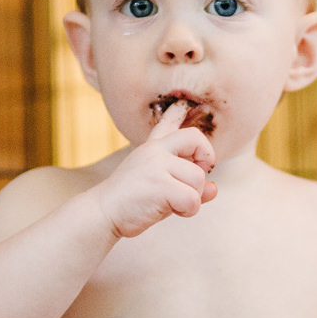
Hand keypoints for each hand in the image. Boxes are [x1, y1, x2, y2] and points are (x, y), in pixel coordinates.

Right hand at [93, 102, 217, 238]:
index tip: (182, 104)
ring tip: (174, 204)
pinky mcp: (159, 185)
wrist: (102, 213)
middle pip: (197, 140)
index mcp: (151, 148)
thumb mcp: (159, 187)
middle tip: (196, 178)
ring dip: (193, 197)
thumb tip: (214, 189)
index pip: (167, 125)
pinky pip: (193, 199)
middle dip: (206, 159)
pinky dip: (189, 210)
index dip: (177, 114)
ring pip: (198, 179)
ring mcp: (156, 165)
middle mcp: (154, 150)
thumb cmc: (131, 203)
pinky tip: (174, 212)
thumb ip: (186, 184)